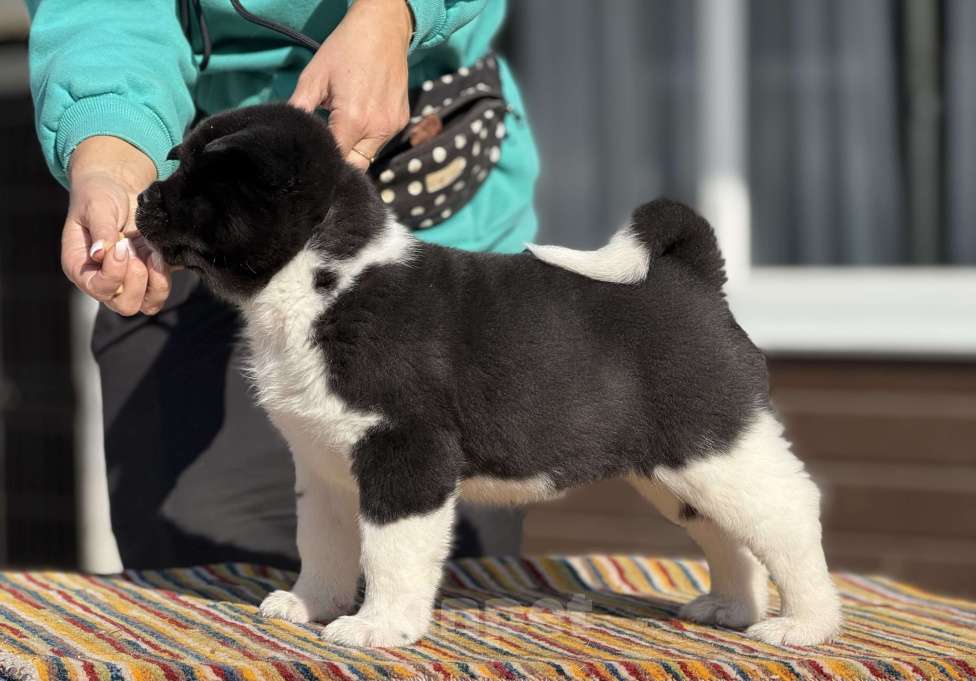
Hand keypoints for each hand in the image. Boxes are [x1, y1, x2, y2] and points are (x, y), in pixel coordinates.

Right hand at [64, 136, 170, 315]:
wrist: (118, 186)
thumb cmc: (99, 196)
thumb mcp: (96, 207)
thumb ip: (101, 230)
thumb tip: (100, 253)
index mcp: (80, 267)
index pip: (98, 289)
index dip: (114, 272)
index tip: (121, 245)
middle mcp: (104, 280)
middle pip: (125, 305)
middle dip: (136, 280)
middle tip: (136, 251)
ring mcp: (128, 281)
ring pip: (148, 304)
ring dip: (155, 281)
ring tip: (151, 253)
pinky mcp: (150, 274)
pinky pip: (162, 289)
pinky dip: (165, 274)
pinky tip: (159, 252)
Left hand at [290, 0, 412, 170]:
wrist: (383, 28)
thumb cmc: (345, 48)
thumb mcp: (314, 76)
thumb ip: (299, 109)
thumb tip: (287, 134)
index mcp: (353, 120)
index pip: (337, 160)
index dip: (324, 163)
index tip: (314, 158)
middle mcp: (377, 128)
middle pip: (355, 165)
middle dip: (340, 161)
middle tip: (325, 148)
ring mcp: (392, 125)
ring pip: (369, 155)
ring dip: (354, 149)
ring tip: (342, 126)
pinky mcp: (400, 120)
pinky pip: (381, 140)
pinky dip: (368, 137)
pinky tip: (359, 117)